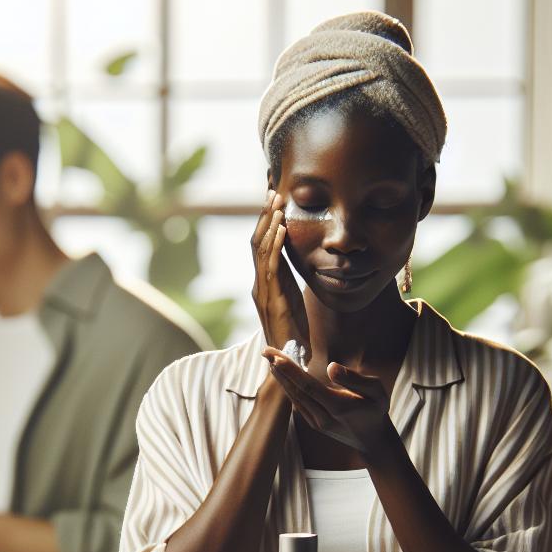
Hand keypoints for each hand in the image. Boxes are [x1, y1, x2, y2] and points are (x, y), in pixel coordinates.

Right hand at [251, 189, 308, 349]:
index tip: (272, 197)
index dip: (266, 220)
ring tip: (277, 201)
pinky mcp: (273, 300)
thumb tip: (294, 263)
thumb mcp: (292, 299)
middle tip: (272, 189)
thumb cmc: (292, 333)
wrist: (288, 362)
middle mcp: (260, 283)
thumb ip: (288, 280)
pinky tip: (283, 228)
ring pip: (261, 249)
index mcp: (265, 282)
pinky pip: (272, 267)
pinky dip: (276, 245)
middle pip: (257, 241)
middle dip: (264, 214)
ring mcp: (264, 291)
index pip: (262, 244)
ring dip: (270, 223)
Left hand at [263, 348, 395, 455]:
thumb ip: (355, 379)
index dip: (291, 371)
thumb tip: (330, 367)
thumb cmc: (376, 410)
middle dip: (279, 370)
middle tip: (265, 351)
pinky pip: (297, 403)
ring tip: (270, 358)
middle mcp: (323, 417)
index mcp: (338, 407)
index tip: (276, 356)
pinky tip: (281, 374)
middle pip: (296, 390)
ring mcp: (316, 422)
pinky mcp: (313, 423)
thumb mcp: (376, 392)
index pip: (308, 386)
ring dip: (280, 378)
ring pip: (294, 397)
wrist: (373, 440)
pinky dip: (288, 387)